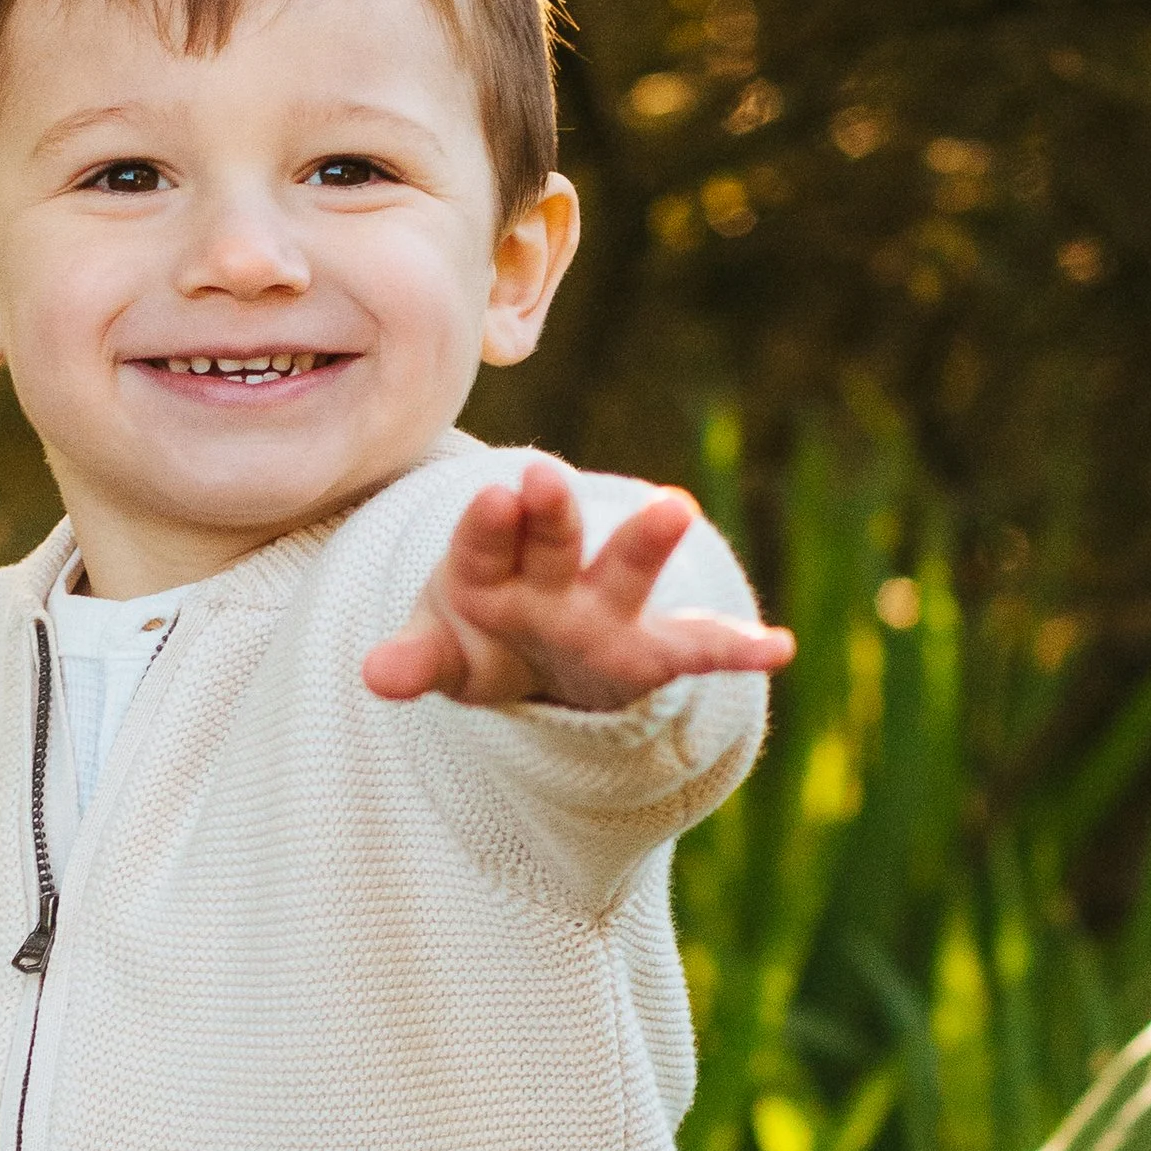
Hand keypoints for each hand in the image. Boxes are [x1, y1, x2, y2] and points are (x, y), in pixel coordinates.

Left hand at [361, 461, 794, 712]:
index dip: (488, 522)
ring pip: (624, 570)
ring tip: (676, 506)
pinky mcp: (648, 649)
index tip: (495, 494)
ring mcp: (605, 607)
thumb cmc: (478, 638)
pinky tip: (776, 648)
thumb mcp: (441, 654)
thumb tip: (375, 675)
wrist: (532, 658)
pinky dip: (736, 647)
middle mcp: (552, 576)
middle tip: (544, 475)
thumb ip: (414, 661)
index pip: (483, 543)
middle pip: (549, 541)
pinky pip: (696, 647)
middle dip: (549, 514)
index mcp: (490, 569)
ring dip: (646, 540)